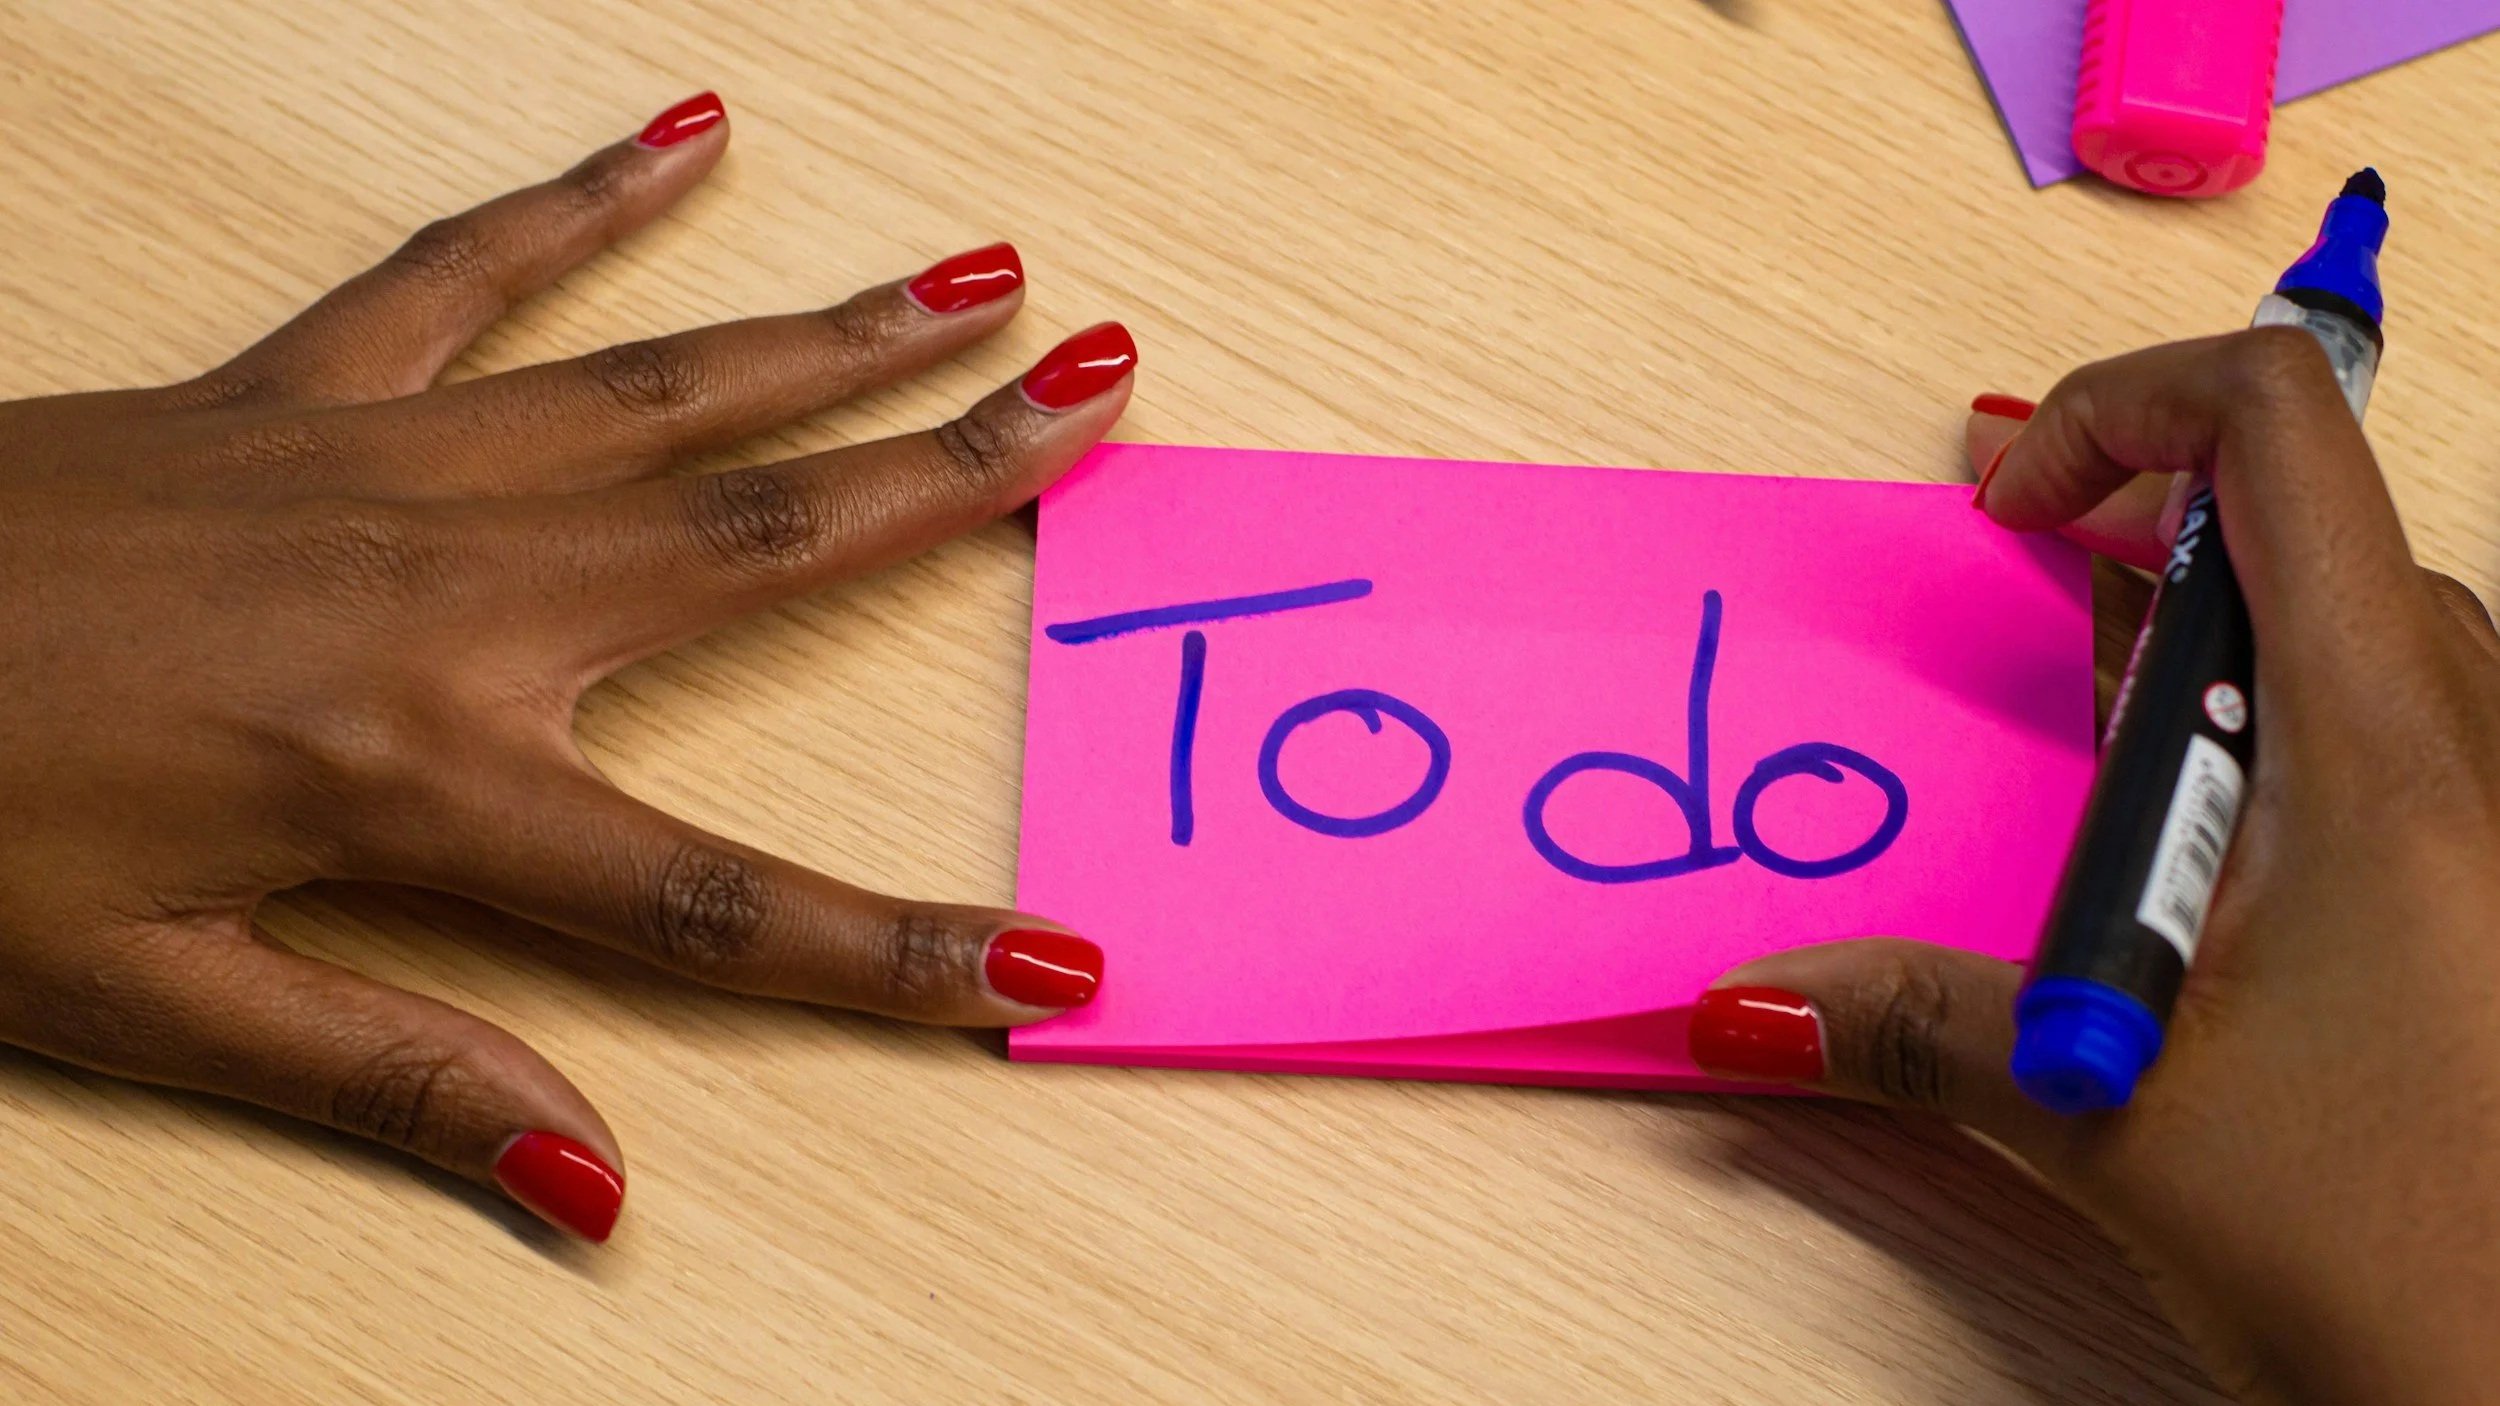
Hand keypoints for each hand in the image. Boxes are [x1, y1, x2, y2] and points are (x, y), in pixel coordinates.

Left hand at [0, 93, 1128, 1242]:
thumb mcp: (145, 1004)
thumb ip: (389, 1080)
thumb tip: (588, 1185)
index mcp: (420, 779)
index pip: (714, 901)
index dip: (894, 947)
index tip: (1050, 954)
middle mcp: (445, 596)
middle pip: (767, 539)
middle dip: (961, 477)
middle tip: (1108, 403)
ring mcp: (379, 465)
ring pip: (671, 388)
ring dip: (848, 336)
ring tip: (988, 285)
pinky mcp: (294, 389)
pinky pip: (473, 274)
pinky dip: (591, 201)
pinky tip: (688, 138)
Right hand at [1687, 329, 2499, 1403]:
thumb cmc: (2400, 1254)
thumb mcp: (2112, 1117)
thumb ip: (1912, 1027)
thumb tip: (1746, 1002)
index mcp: (2383, 751)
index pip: (2278, 431)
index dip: (2122, 406)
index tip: (2014, 511)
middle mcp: (2470, 749)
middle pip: (2308, 518)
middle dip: (2139, 523)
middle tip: (2024, 591)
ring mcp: (2489, 817)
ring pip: (2354, 626)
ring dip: (2201, 634)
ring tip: (2093, 731)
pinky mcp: (2480, 889)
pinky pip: (2385, 729)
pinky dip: (2262, 723)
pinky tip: (2196, 852)